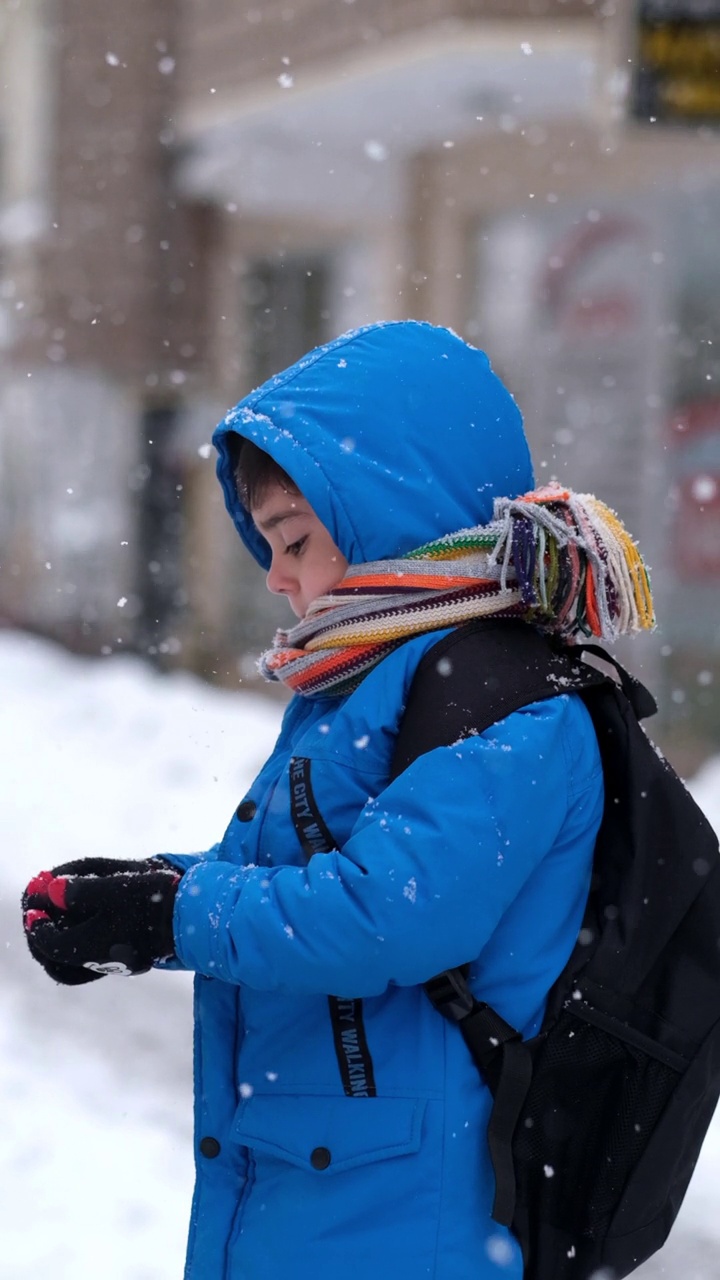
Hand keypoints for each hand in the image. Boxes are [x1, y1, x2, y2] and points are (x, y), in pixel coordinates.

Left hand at [22, 857, 180, 983]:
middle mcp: (105, 960)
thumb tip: (51, 891)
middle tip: (41, 920)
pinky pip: (98, 960)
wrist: (194, 917)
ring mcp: (122, 963)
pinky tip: (91, 926)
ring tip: (62, 923)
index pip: (52, 945)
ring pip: (79, 966)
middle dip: (46, 941)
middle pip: (61, 963)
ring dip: (64, 945)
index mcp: (94, 946)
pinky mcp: (135, 959)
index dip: (38, 927)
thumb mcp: (115, 886)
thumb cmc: (154, 899)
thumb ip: (80, 889)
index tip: (34, 910)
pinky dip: (85, 947)